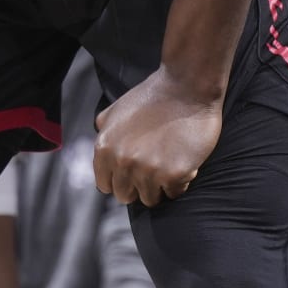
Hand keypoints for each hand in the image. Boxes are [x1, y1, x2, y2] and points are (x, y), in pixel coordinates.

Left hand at [93, 69, 222, 204]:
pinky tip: (183, 161)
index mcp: (105, 149)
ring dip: (160, 185)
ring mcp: (148, 171)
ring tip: (168, 162)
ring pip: (150, 199)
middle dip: (138, 185)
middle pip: (126, 196)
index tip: (132, 173)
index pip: (105, 185)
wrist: (186, 87)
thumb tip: (102, 150)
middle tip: (153, 169)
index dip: (120, 180)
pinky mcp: (174, 175)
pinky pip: (175, 193)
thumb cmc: (153, 96)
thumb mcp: (116, 110)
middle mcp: (122, 163)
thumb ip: (104, 132)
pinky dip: (181, 182)